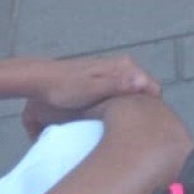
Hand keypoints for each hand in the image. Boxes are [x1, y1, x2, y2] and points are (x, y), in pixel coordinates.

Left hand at [20, 55, 160, 136]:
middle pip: (145, 89)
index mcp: (124, 66)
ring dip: (131, 105)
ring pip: (134, 90)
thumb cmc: (65, 89)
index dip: (151, 108)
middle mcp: (124, 64)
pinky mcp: (106, 75)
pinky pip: (123, 89)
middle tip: (132, 128)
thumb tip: (143, 82)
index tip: (143, 127)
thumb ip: (117, 85)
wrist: (41, 80)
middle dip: (143, 107)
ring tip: (122, 123)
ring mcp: (115, 69)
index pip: (153, 87)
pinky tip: (111, 114)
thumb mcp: (90, 89)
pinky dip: (122, 101)